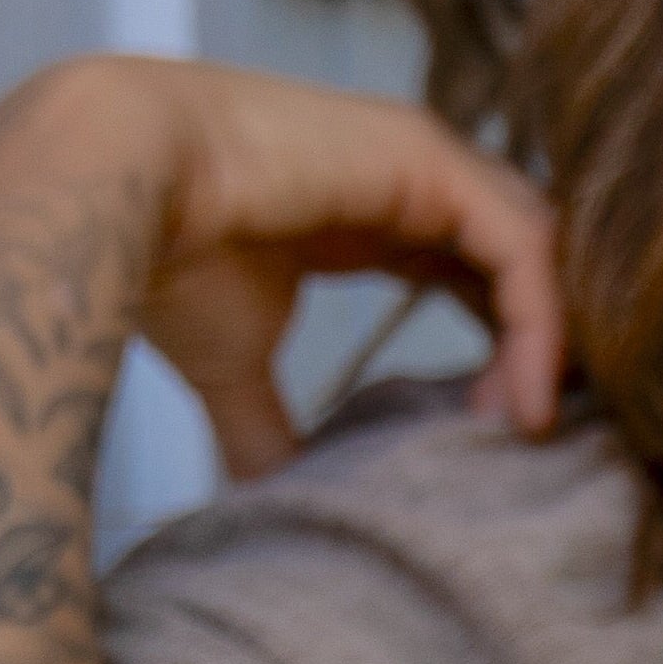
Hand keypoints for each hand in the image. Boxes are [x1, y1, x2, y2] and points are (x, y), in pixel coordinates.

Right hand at [6, 53, 565, 478]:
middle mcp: (411, 172)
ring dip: (550, 344)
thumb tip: (271, 508)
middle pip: (526, 257)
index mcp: (374, 206)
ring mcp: (423, 156)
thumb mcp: (233, 365)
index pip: (481, 269)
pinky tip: (520, 404)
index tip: (500, 431)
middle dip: (547, 344)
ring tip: (529, 430)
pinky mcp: (427, 158)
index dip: (506, 346)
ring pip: (539, 251)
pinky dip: (539, 326)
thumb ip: (267, 430)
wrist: (112, 190)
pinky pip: (523, 248)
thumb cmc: (159, 260)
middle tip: (539, 435)